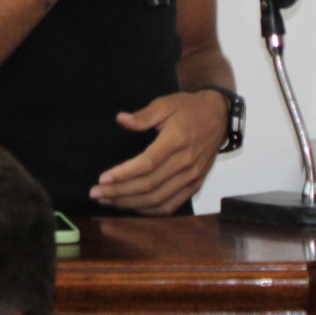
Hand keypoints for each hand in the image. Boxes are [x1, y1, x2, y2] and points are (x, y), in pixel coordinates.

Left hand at [88, 89, 227, 214]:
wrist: (219, 117)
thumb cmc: (188, 108)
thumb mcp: (165, 104)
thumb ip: (143, 115)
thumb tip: (121, 119)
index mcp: (177, 140)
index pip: (147, 163)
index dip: (124, 173)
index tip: (102, 178)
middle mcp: (186, 162)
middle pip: (149, 185)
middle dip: (119, 192)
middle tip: (96, 193)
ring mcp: (192, 176)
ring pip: (158, 199)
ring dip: (130, 203)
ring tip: (107, 200)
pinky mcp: (195, 185)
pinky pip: (172, 205)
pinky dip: (150, 210)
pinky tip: (132, 206)